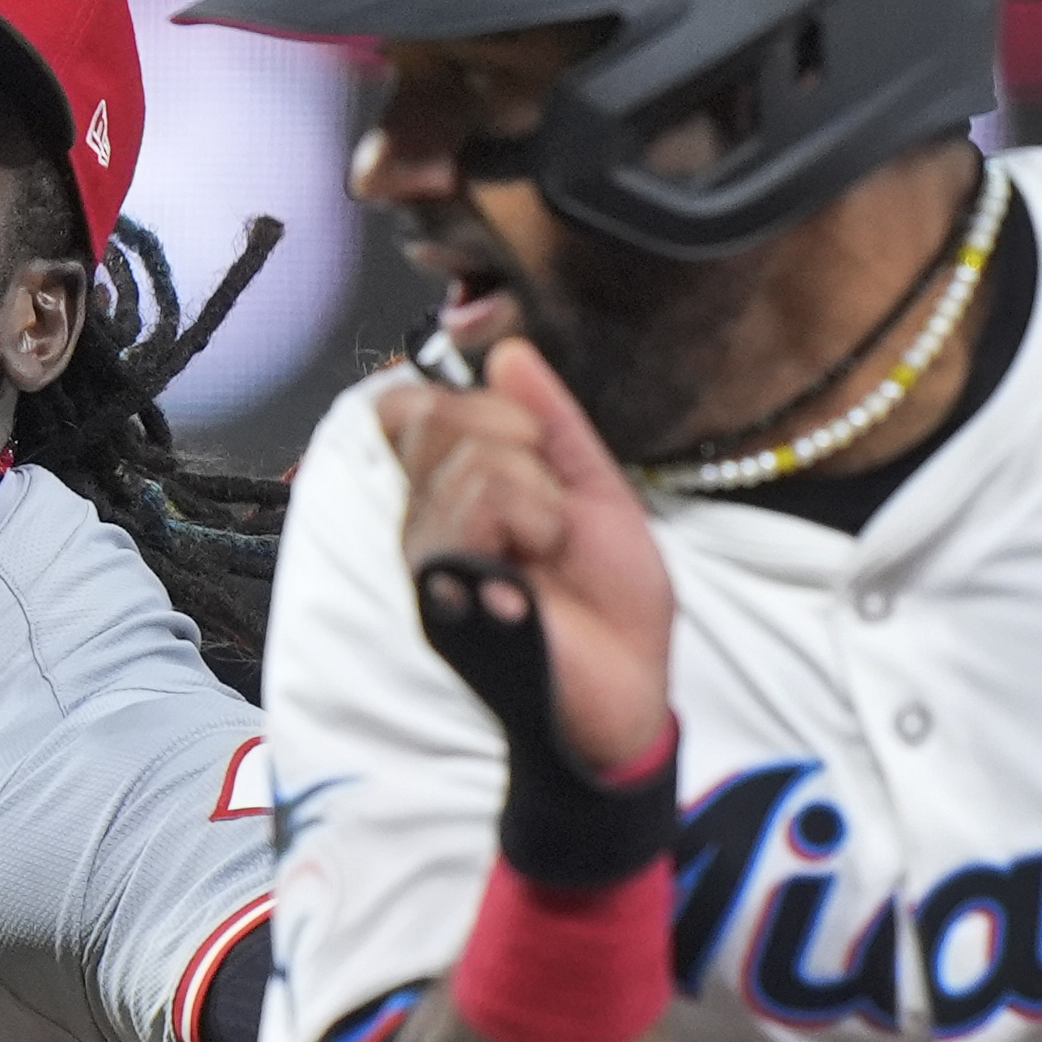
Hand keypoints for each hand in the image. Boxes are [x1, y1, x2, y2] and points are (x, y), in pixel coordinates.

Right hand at [383, 342, 675, 779]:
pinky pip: (472, 504)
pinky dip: (529, 518)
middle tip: (551, 505)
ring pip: (466, 461)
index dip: (468, 400)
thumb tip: (509, 352)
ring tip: (550, 548)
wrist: (631, 689)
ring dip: (537, 493)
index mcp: (454, 495)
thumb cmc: (612, 607)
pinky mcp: (439, 594)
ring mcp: (427, 559)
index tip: (530, 444)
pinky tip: (536, 572)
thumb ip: (554, 423)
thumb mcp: (597, 492)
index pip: (410, 408)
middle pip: (430, 415)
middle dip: (517, 436)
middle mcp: (424, 523)